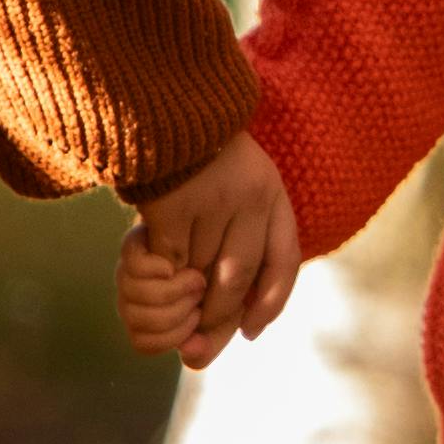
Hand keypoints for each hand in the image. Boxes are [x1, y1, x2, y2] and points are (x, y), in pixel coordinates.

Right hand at [122, 128, 300, 366]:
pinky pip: (169, 258)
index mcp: (273, 193)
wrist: (165, 106)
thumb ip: (248, 240)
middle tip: (200, 337)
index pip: (284, 261)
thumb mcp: (246, 186)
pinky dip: (163, 272)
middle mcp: (251, 197)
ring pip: (203, 272)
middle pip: (239, 278)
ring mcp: (211, 201)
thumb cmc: (206, 157)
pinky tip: (158, 267)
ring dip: (189, 295)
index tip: (250, 333)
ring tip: (178, 299)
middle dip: (219, 315)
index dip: (271, 304)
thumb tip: (244, 326)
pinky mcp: (171, 206)